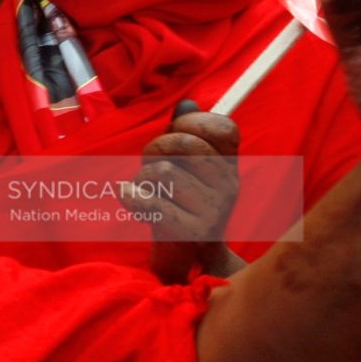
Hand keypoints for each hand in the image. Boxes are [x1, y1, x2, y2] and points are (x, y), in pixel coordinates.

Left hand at [132, 107, 245, 279]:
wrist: (182, 258)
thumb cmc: (179, 204)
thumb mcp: (186, 167)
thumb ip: (185, 133)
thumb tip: (186, 103)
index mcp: (230, 166)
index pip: (223, 127)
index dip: (192, 122)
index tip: (174, 133)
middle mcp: (228, 186)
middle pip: (183, 143)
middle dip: (154, 149)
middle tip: (150, 166)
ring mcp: (213, 211)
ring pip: (163, 171)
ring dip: (142, 178)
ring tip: (145, 190)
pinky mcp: (191, 233)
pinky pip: (150, 201)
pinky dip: (131, 196)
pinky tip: (130, 198)